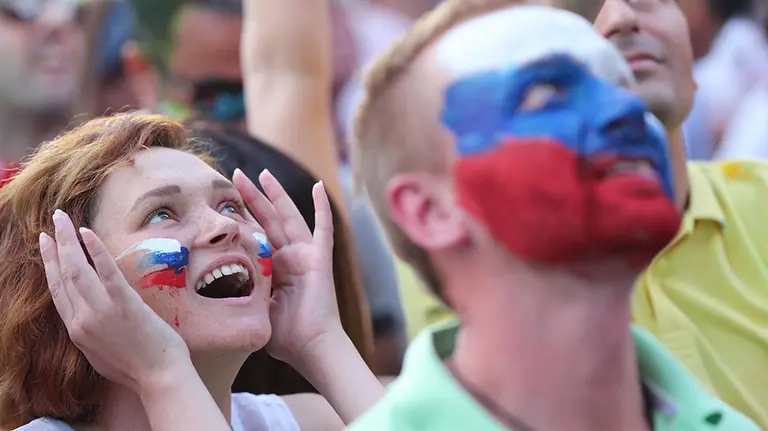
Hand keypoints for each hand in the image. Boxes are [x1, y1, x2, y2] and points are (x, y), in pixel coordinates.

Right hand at [40, 210, 190, 394]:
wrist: (158, 377)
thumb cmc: (135, 367)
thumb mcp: (99, 353)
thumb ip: (89, 331)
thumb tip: (87, 316)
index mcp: (77, 330)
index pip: (57, 291)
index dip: (49, 265)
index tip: (45, 245)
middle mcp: (82, 319)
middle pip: (63, 275)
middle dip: (54, 246)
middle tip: (51, 223)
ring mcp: (102, 311)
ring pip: (77, 269)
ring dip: (68, 241)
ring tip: (63, 219)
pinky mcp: (124, 305)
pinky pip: (106, 272)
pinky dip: (95, 251)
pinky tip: (87, 233)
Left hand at [233, 169, 342, 366]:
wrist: (310, 348)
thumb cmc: (286, 337)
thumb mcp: (257, 307)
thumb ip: (245, 292)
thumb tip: (217, 290)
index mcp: (276, 268)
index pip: (257, 235)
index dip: (242, 217)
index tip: (224, 202)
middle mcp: (291, 256)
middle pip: (269, 219)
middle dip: (252, 197)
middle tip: (235, 176)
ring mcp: (306, 255)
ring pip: (289, 216)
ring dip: (276, 194)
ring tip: (263, 174)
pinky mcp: (320, 259)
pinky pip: (323, 228)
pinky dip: (322, 207)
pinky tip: (319, 187)